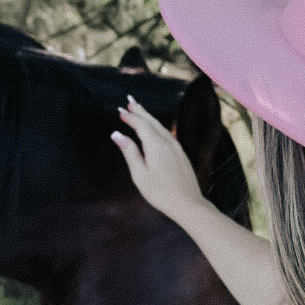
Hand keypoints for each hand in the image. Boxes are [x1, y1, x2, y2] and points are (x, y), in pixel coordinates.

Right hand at [112, 95, 206, 226]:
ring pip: (160, 126)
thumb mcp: (140, 174)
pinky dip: (156, 126)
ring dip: (148, 117)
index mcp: (155, 145)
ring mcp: (176, 147)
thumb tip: (117, 134)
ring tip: (139, 109)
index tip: (120, 110)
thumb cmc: (161, 192)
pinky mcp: (181, 153)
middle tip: (129, 101)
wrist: (188, 203)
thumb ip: (130, 152)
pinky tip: (154, 128)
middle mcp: (167, 142)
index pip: (140, 125)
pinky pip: (166, 133)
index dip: (130, 117)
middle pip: (151, 121)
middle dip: (140, 110)